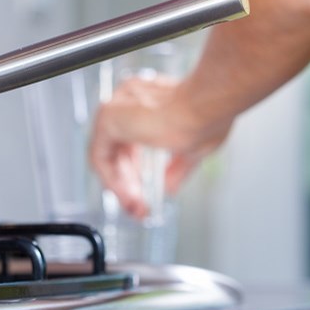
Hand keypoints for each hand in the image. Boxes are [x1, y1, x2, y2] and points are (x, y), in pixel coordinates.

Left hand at [89, 76, 231, 218]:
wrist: (207, 106)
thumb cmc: (209, 117)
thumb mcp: (193, 151)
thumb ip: (175, 169)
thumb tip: (168, 188)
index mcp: (149, 104)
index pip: (133, 142)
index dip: (138, 172)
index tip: (146, 194)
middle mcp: (130, 102)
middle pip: (119, 151)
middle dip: (129, 183)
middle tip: (139, 206)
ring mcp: (117, 108)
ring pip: (107, 156)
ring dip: (120, 185)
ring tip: (136, 207)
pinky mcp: (108, 117)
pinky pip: (99, 157)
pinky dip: (111, 180)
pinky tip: (127, 196)